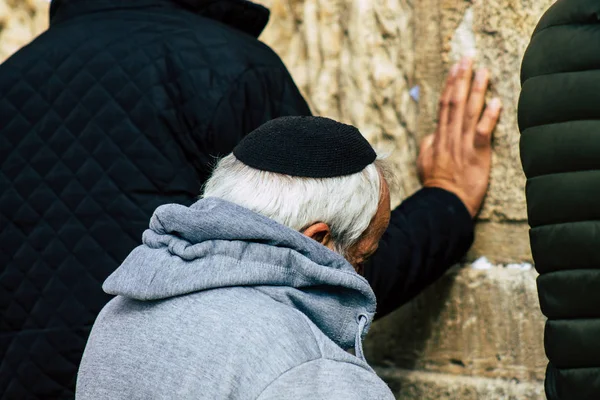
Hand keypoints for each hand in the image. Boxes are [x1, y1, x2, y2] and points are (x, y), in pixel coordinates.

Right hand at [417, 56, 501, 217]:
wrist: (445, 205)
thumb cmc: (437, 185)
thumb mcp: (425, 162)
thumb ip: (429, 145)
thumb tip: (431, 134)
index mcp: (438, 138)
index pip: (444, 105)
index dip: (449, 84)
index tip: (455, 67)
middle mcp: (449, 138)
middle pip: (454, 102)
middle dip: (461, 78)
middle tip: (468, 58)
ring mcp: (462, 146)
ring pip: (468, 113)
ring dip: (475, 90)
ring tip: (483, 71)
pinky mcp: (476, 156)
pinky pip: (482, 133)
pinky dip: (489, 116)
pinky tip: (496, 101)